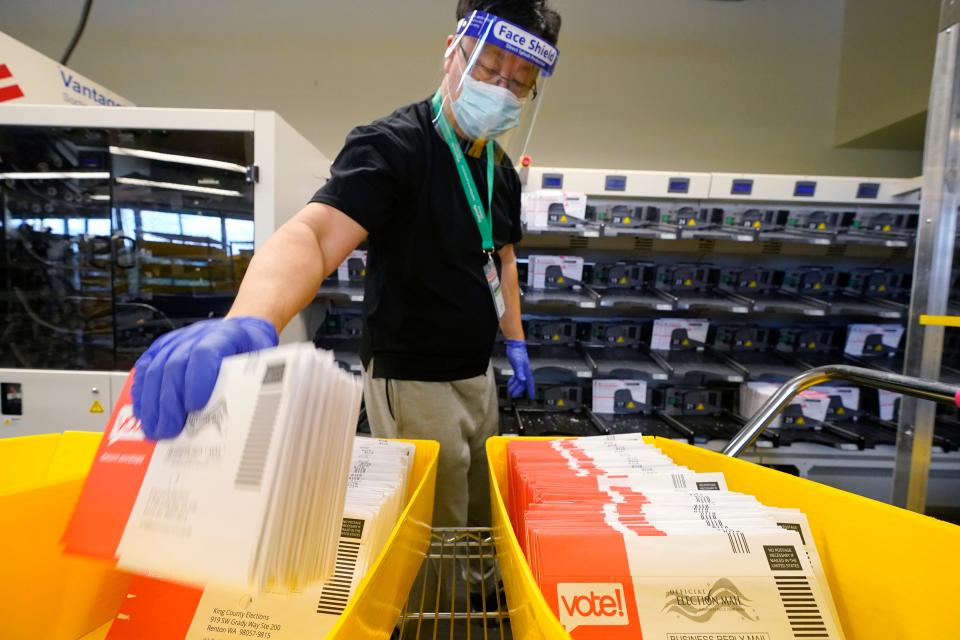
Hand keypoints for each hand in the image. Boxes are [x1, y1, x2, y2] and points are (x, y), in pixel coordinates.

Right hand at [131, 317, 277, 439]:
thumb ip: (254, 381)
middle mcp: (197, 335)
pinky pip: (144, 368)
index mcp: (226, 334)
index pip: (205, 353)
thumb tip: (249, 412)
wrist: (241, 329)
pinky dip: (142, 393)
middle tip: (170, 429)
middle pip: (175, 364)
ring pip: (155, 368)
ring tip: (155, 429)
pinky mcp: (162, 348)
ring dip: (152, 403)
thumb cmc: (251, 348)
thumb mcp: (264, 361)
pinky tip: (144, 413)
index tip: (194, 406)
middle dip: (169, 402)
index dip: (197, 379)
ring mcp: (177, 340)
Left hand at [505, 339, 535, 399]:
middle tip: (514, 395)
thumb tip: (523, 380)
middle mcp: (524, 372)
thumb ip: (520, 372)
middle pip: (523, 384)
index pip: (529, 383)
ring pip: (519, 381)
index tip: (532, 397)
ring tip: (510, 391)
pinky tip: (510, 383)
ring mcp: (521, 370)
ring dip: (515, 386)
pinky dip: (513, 381)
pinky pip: (516, 377)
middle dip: (519, 390)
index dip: (531, 390)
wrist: (515, 346)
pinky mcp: (516, 368)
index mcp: (526, 371)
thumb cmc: (517, 353)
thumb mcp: (518, 363)